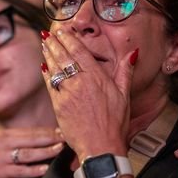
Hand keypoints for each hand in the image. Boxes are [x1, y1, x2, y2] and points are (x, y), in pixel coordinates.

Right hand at [0, 127, 62, 177]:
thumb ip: (16, 142)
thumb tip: (41, 139)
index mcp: (3, 135)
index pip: (30, 132)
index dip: (48, 132)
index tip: (64, 132)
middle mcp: (1, 143)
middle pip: (31, 139)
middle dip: (51, 139)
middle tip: (67, 139)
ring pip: (28, 153)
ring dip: (45, 152)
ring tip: (59, 150)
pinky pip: (19, 170)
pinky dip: (33, 170)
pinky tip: (44, 169)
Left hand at [41, 28, 134, 159]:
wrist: (100, 147)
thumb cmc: (115, 124)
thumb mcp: (124, 95)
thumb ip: (125, 72)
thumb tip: (133, 53)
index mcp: (97, 77)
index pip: (79, 51)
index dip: (69, 38)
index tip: (62, 30)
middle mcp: (80, 83)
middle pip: (64, 56)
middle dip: (55, 42)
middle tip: (48, 33)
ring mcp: (67, 94)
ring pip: (55, 69)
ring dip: (48, 54)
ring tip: (44, 44)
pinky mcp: (58, 106)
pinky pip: (50, 85)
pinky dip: (46, 74)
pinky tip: (43, 66)